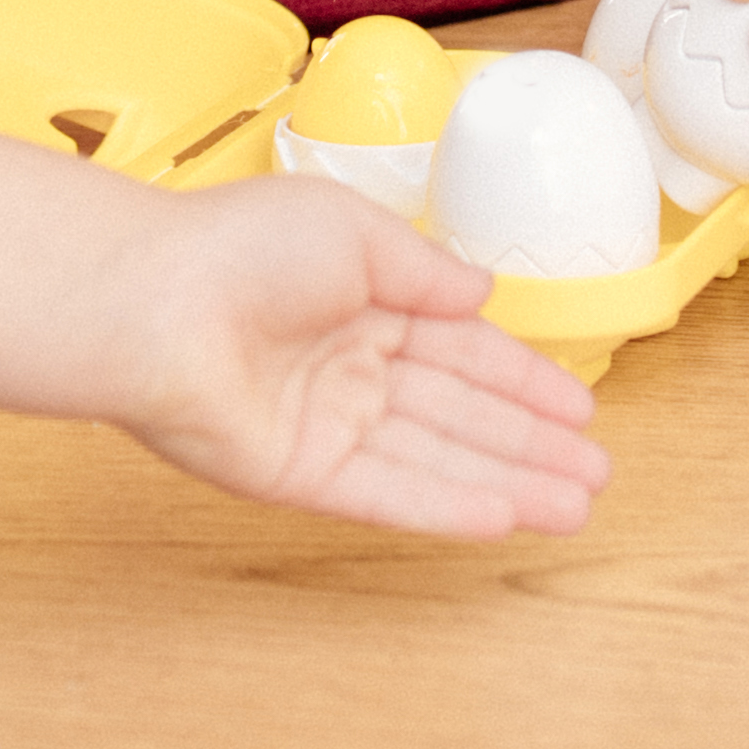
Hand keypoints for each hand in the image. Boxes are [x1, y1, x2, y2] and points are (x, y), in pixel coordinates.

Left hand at [104, 184, 611, 536]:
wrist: (152, 302)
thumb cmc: (237, 247)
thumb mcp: (356, 232)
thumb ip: (426, 273)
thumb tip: (482, 293)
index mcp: (360, 300)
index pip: (461, 349)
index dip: (523, 380)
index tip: (578, 408)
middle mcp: (347, 367)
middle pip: (459, 414)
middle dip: (530, 444)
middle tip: (595, 473)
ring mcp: (325, 424)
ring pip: (436, 459)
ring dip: (508, 483)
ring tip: (576, 507)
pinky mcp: (298, 474)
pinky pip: (388, 494)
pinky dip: (447, 505)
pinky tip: (503, 517)